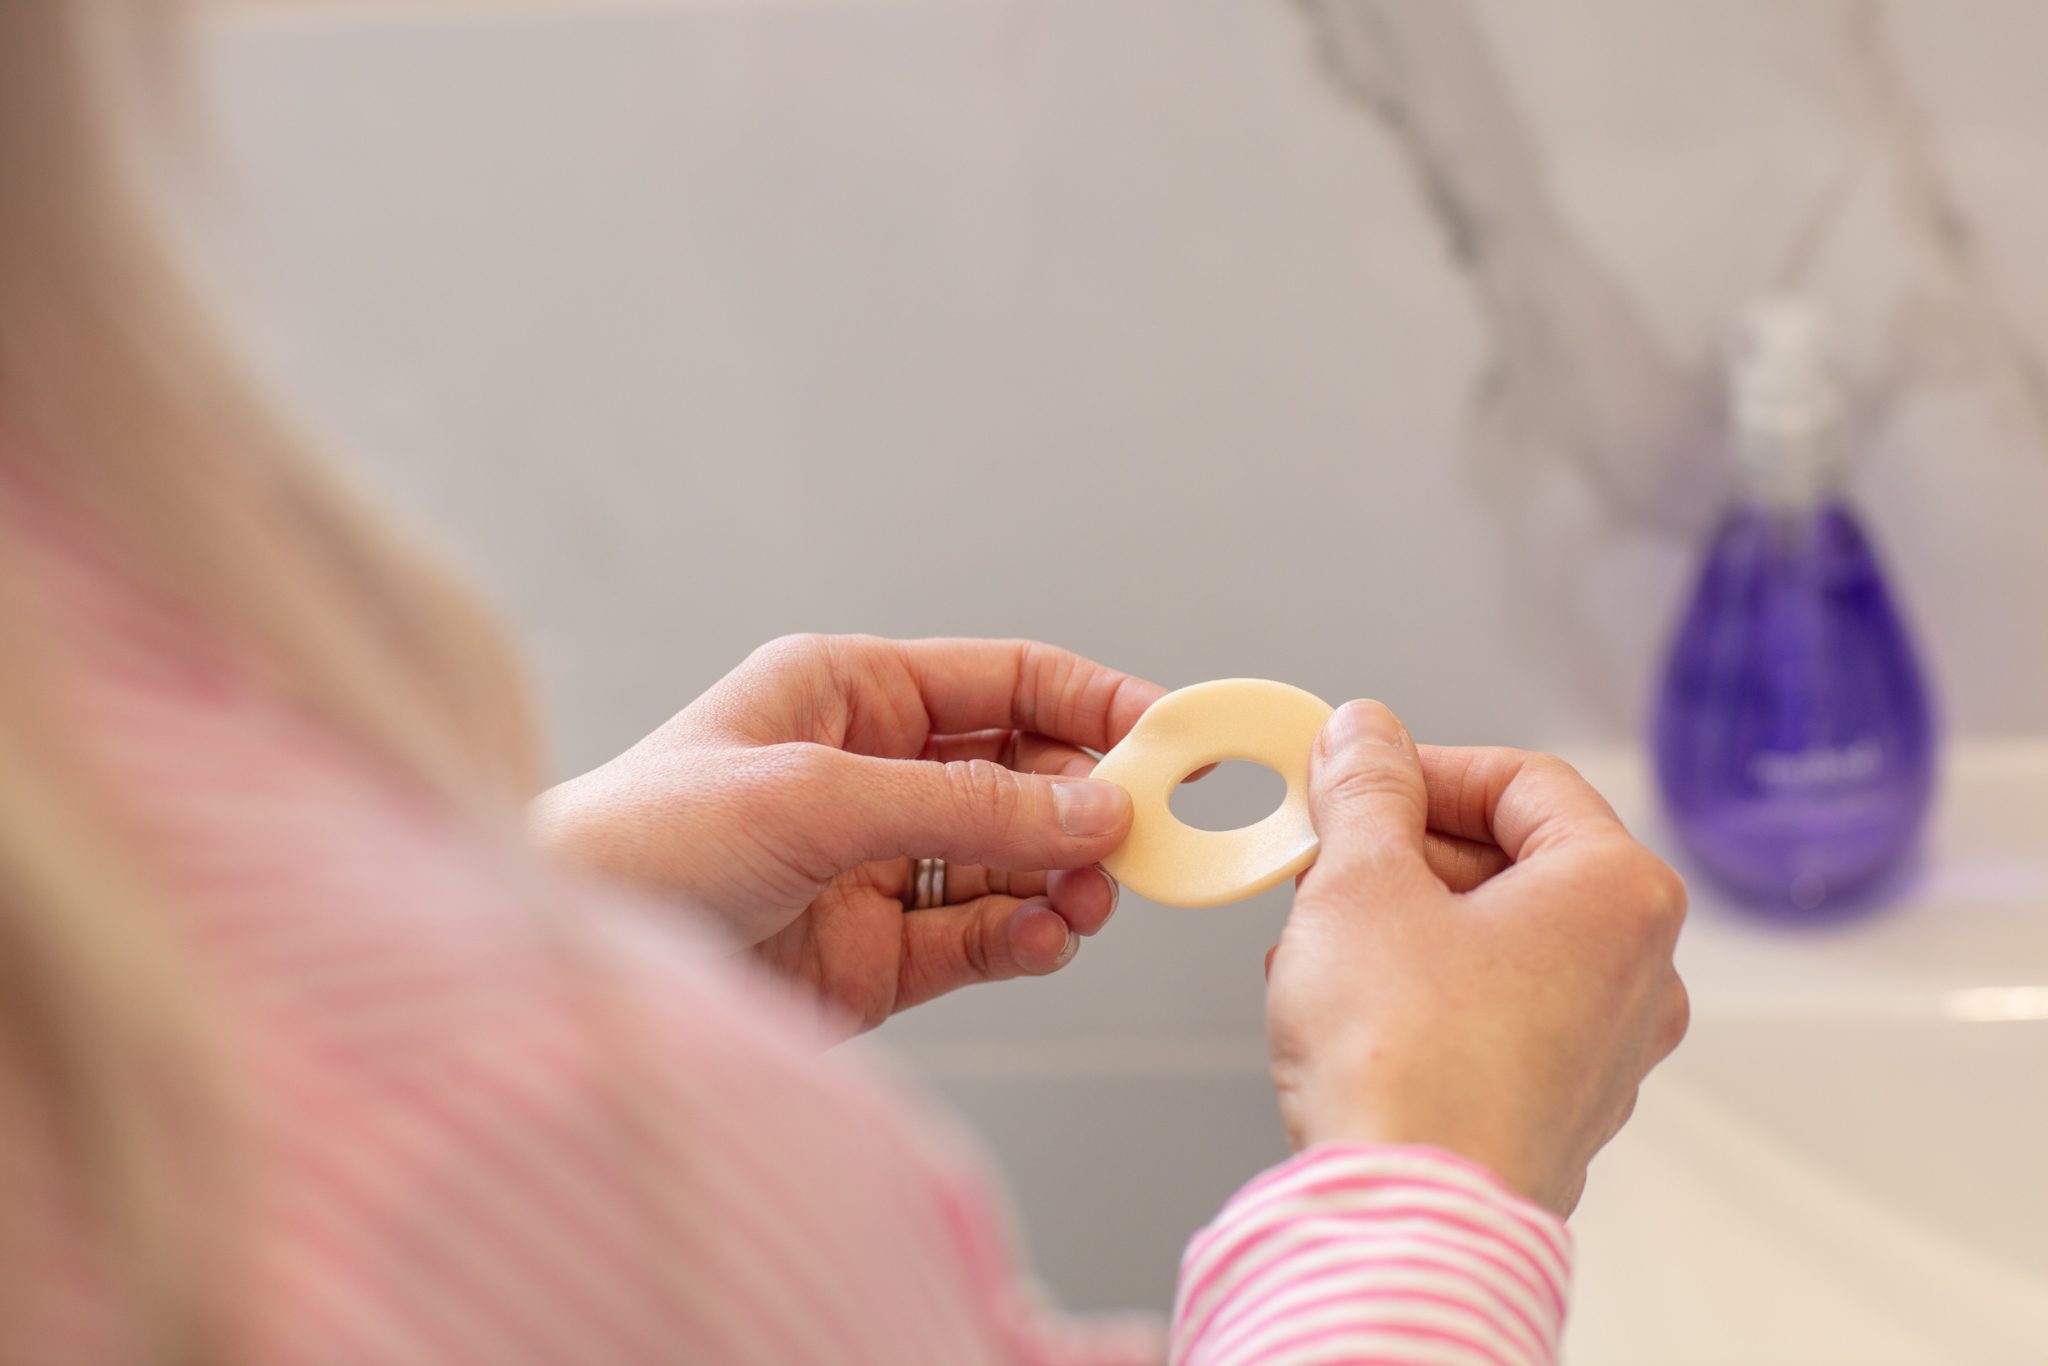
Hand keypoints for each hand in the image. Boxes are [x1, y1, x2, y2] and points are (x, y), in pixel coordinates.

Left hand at [532, 634, 1163, 1031]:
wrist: (567, 964)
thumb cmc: (641, 843)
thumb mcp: (813, 798)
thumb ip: (964, 805)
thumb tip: (1094, 808)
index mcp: (849, 693)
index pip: (1006, 682)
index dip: (1095, 702)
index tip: (1172, 736)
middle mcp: (872, 773)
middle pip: (1025, 774)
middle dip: (1088, 803)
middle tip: (1142, 837)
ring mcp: (878, 866)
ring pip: (1013, 863)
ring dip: (1064, 879)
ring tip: (1090, 898)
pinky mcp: (877, 954)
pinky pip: (980, 939)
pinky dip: (1024, 941)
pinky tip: (1045, 939)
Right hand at [1265, 700, 1689, 1215]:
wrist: (1408, 1221)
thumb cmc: (1405, 1063)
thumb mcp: (1359, 884)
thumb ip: (1365, 791)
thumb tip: (1365, 736)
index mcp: (1618, 893)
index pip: (1523, 779)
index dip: (1423, 766)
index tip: (1354, 777)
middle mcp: (1642, 970)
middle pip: (1518, 859)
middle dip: (1407, 850)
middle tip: (1326, 857)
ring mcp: (1611, 1047)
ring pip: (1502, 937)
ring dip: (1405, 919)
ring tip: (1318, 935)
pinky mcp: (1564, 1106)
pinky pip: (1498, 1010)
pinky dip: (1426, 987)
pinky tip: (1347, 1001)